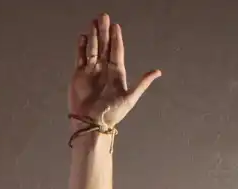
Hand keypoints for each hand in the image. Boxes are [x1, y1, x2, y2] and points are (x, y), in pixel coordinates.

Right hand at [68, 13, 159, 129]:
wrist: (91, 123)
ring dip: (93, 36)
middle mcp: (104, 69)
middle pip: (104, 46)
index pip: (117, 51)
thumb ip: (142, 83)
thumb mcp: (131, 97)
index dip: (116, 38)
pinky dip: (81, 47)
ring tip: (93, 23)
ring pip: (92, 49)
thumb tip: (158, 71)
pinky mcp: (79, 75)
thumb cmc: (112, 113)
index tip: (116, 26)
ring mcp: (91, 71)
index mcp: (117, 73)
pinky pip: (80, 58)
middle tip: (103, 17)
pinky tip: (83, 37)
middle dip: (103, 32)